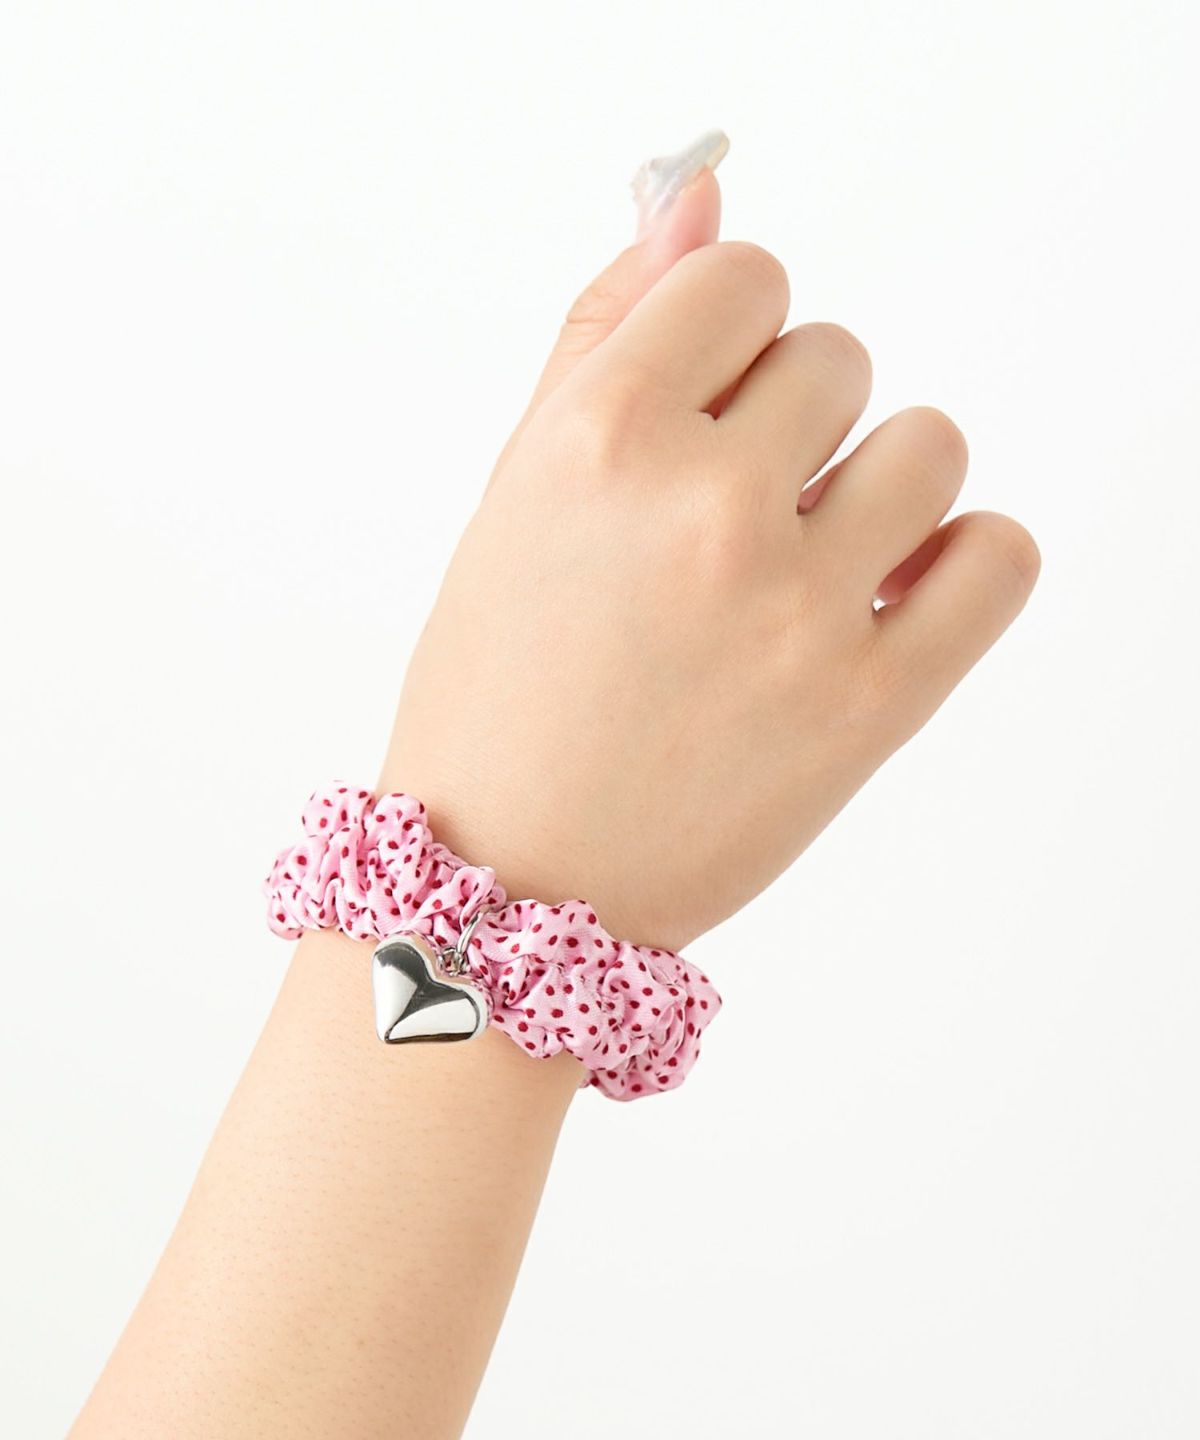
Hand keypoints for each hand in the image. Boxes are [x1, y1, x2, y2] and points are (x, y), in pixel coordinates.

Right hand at [379, 163, 1038, 952]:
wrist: (512, 883)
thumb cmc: (500, 686)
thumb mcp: (515, 493)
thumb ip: (606, 329)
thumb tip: (699, 193)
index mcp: (600, 439)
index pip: (744, 275)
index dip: (726, 341)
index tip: (700, 413)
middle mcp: (706, 508)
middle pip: (839, 355)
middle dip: (789, 422)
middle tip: (728, 522)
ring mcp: (800, 608)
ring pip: (931, 442)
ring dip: (879, 485)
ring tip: (808, 565)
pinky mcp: (873, 703)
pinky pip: (999, 558)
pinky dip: (963, 562)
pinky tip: (891, 597)